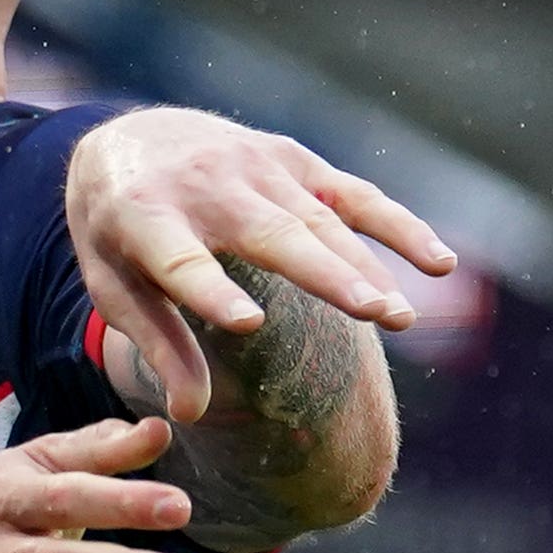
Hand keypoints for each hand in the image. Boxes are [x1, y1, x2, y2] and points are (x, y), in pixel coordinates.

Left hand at [64, 111, 453, 421]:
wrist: (132, 137)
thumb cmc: (119, 232)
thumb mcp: (114, 285)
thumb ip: (156, 344)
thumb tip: (190, 415)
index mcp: (145, 218)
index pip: (183, 261)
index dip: (214, 291)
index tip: (247, 323)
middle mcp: (206, 187)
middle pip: (272, 235)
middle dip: (325, 274)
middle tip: (373, 314)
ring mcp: (256, 168)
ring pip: (320, 221)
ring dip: (365, 267)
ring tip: (402, 316)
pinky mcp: (293, 161)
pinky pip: (353, 195)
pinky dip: (398, 226)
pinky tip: (438, 262)